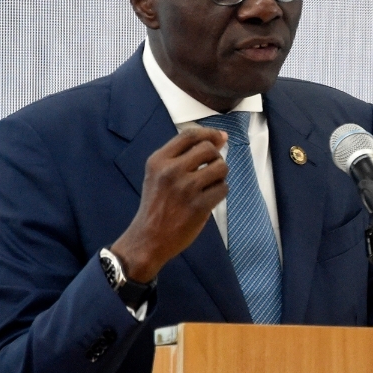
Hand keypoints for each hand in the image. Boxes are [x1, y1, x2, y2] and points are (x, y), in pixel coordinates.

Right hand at [110, 127, 228, 281]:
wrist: (148, 239)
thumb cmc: (156, 205)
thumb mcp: (158, 175)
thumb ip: (183, 156)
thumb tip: (220, 138)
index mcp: (159, 160)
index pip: (190, 135)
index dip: (210, 134)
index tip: (221, 137)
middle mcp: (171, 171)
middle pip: (209, 149)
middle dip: (216, 158)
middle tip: (211, 171)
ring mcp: (185, 188)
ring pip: (221, 168)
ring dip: (220, 176)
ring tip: (210, 185)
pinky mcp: (198, 206)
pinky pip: (223, 189)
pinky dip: (220, 192)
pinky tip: (209, 199)